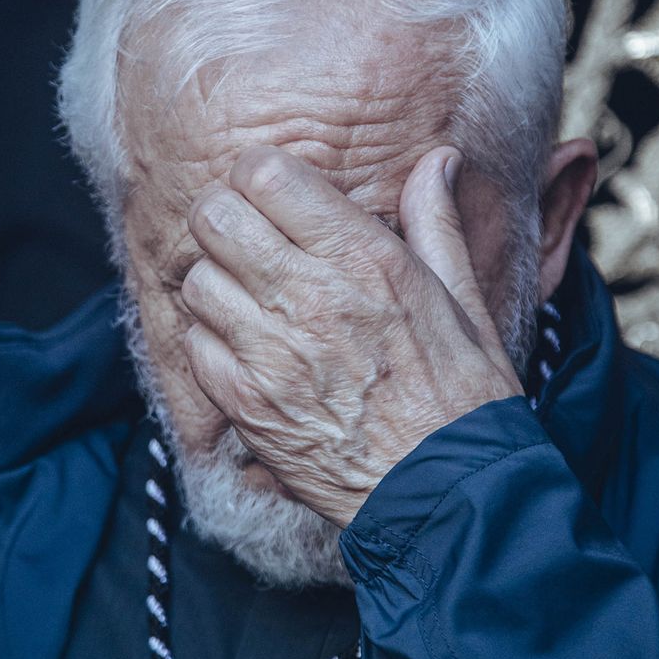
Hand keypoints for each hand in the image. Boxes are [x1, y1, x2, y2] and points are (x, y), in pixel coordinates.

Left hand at [181, 145, 522, 526]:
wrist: (447, 497)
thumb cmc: (465, 399)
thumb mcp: (464, 301)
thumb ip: (434, 223)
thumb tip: (436, 160)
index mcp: (365, 258)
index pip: (265, 174)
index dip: (261, 177)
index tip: (276, 196)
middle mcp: (311, 295)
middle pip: (213, 215)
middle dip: (228, 219)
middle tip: (253, 243)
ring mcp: (271, 352)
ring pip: (195, 278)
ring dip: (218, 283)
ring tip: (253, 302)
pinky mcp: (246, 404)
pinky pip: (193, 344)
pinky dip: (212, 343)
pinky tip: (249, 353)